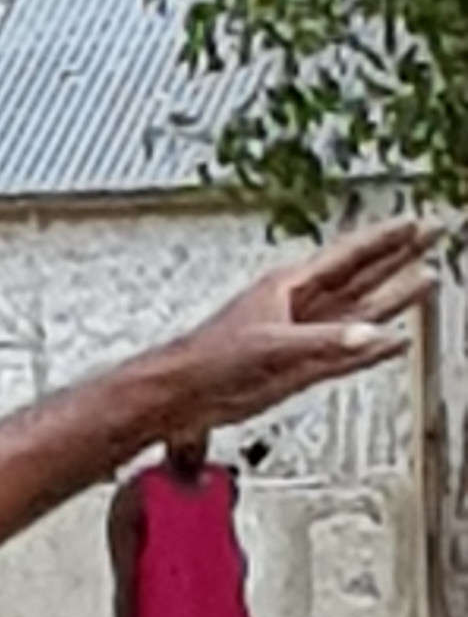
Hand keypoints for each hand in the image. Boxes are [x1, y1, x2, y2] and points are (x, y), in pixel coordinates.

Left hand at [166, 222, 432, 433]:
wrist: (185, 392)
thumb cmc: (211, 357)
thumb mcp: (272, 344)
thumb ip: (322, 343)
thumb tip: (369, 338)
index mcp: (290, 287)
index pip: (349, 256)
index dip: (383, 240)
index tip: (414, 224)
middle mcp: (301, 307)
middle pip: (361, 276)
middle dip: (397, 256)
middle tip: (432, 235)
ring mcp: (303, 337)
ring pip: (358, 312)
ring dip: (392, 298)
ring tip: (426, 281)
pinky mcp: (301, 367)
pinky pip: (346, 353)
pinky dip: (371, 348)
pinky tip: (393, 341)